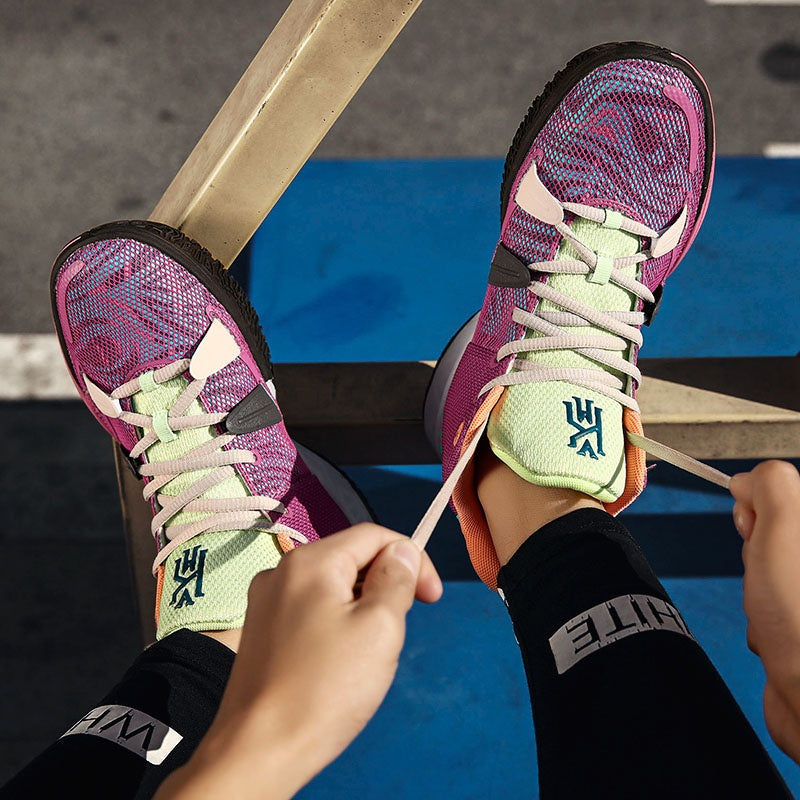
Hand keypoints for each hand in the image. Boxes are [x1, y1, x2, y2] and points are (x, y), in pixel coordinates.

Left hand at [156, 523, 441, 799]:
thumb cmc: (326, 687)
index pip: (374, 536)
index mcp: (310, 561)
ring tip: (367, 655)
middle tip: (398, 633)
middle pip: (351, 559)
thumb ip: (396, 579)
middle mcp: (281, 571)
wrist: (259, 751)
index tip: (432, 598)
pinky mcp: (260, 632)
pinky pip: (311, 610)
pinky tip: (338, 664)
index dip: (411, 558)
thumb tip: (400, 551)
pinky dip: (336, 624)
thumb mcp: (380, 627)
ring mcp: (265, 602)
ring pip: (333, 587)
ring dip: (362, 608)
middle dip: (385, 586)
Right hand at [730, 460, 799, 763]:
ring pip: (770, 575)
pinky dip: (763, 623)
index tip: (753, 527)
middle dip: (757, 552)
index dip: (763, 506)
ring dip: (757, 591)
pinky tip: (775, 638)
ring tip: (771, 614)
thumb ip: (770, 487)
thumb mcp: (785, 526)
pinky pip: (771, 612)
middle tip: (765, 572)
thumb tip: (747, 482)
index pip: (789, 496)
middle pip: (779, 536)